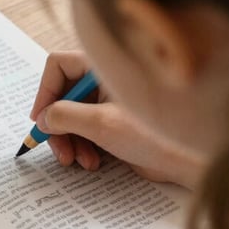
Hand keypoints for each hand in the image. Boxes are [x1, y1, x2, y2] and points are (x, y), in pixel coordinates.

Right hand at [31, 51, 205, 189]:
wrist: (189, 161)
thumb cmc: (155, 135)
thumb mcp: (101, 124)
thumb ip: (64, 116)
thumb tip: (42, 118)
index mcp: (104, 68)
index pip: (59, 66)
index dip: (45, 91)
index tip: (40, 119)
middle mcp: (104, 80)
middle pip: (62, 95)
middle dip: (57, 125)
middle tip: (58, 150)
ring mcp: (108, 102)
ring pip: (70, 116)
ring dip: (69, 141)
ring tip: (77, 161)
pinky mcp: (113, 123)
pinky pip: (84, 131)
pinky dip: (82, 146)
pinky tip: (92, 163)